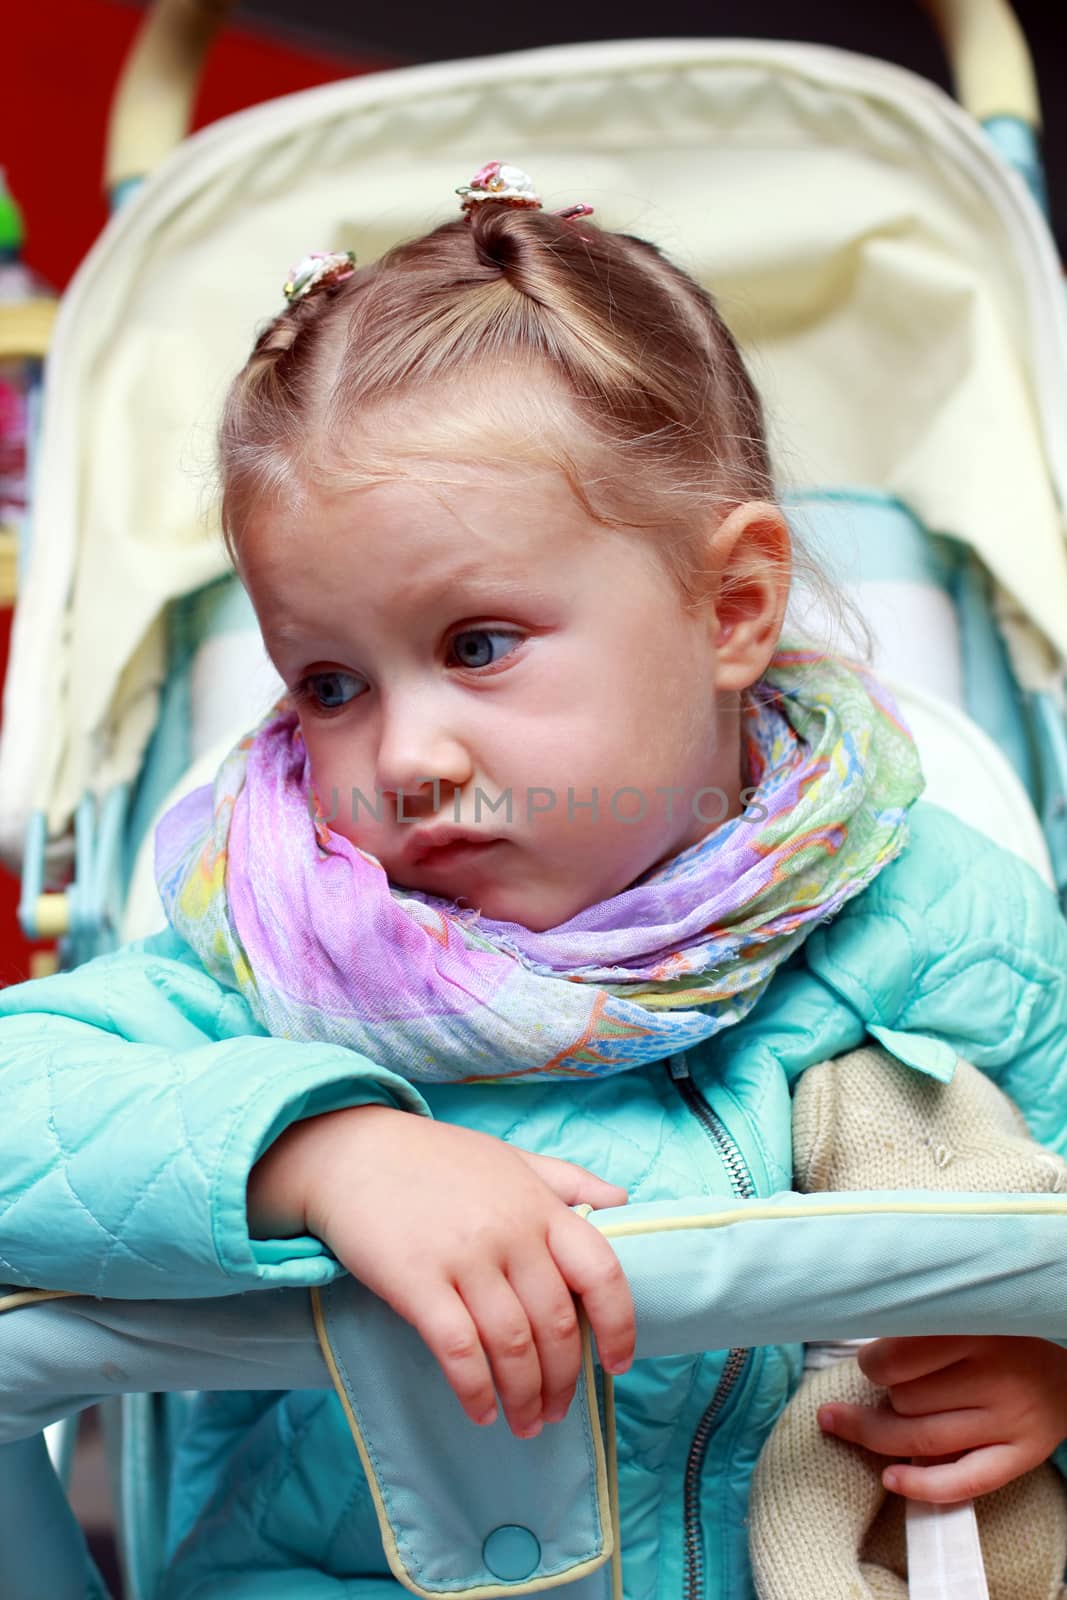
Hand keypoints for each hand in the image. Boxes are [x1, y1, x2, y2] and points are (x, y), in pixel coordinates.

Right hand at [248, 1105, 634, 1437]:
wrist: (352, 1152)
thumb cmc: (436, 1158)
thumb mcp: (510, 1158)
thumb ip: (568, 1181)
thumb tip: (622, 1200)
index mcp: (540, 1206)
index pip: (602, 1273)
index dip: (619, 1326)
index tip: (617, 1364)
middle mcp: (511, 1233)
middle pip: (556, 1324)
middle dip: (563, 1380)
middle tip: (557, 1410)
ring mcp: (464, 1258)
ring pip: (513, 1346)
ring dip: (525, 1396)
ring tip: (526, 1423)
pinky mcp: (417, 1282)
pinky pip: (458, 1350)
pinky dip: (476, 1389)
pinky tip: (482, 1411)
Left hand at [817, 1335, 1066, 1502]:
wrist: (1063, 1372)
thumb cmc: (995, 1338)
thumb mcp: (960, 1315)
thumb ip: (918, 1330)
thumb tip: (859, 1358)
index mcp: (973, 1331)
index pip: (896, 1359)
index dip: (872, 1363)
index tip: (873, 1359)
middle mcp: (994, 1376)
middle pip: (905, 1401)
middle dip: (884, 1397)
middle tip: (887, 1386)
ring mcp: (1008, 1420)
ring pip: (922, 1440)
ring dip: (882, 1435)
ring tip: (863, 1424)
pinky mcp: (1020, 1455)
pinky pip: (964, 1481)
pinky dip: (921, 1486)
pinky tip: (890, 1479)